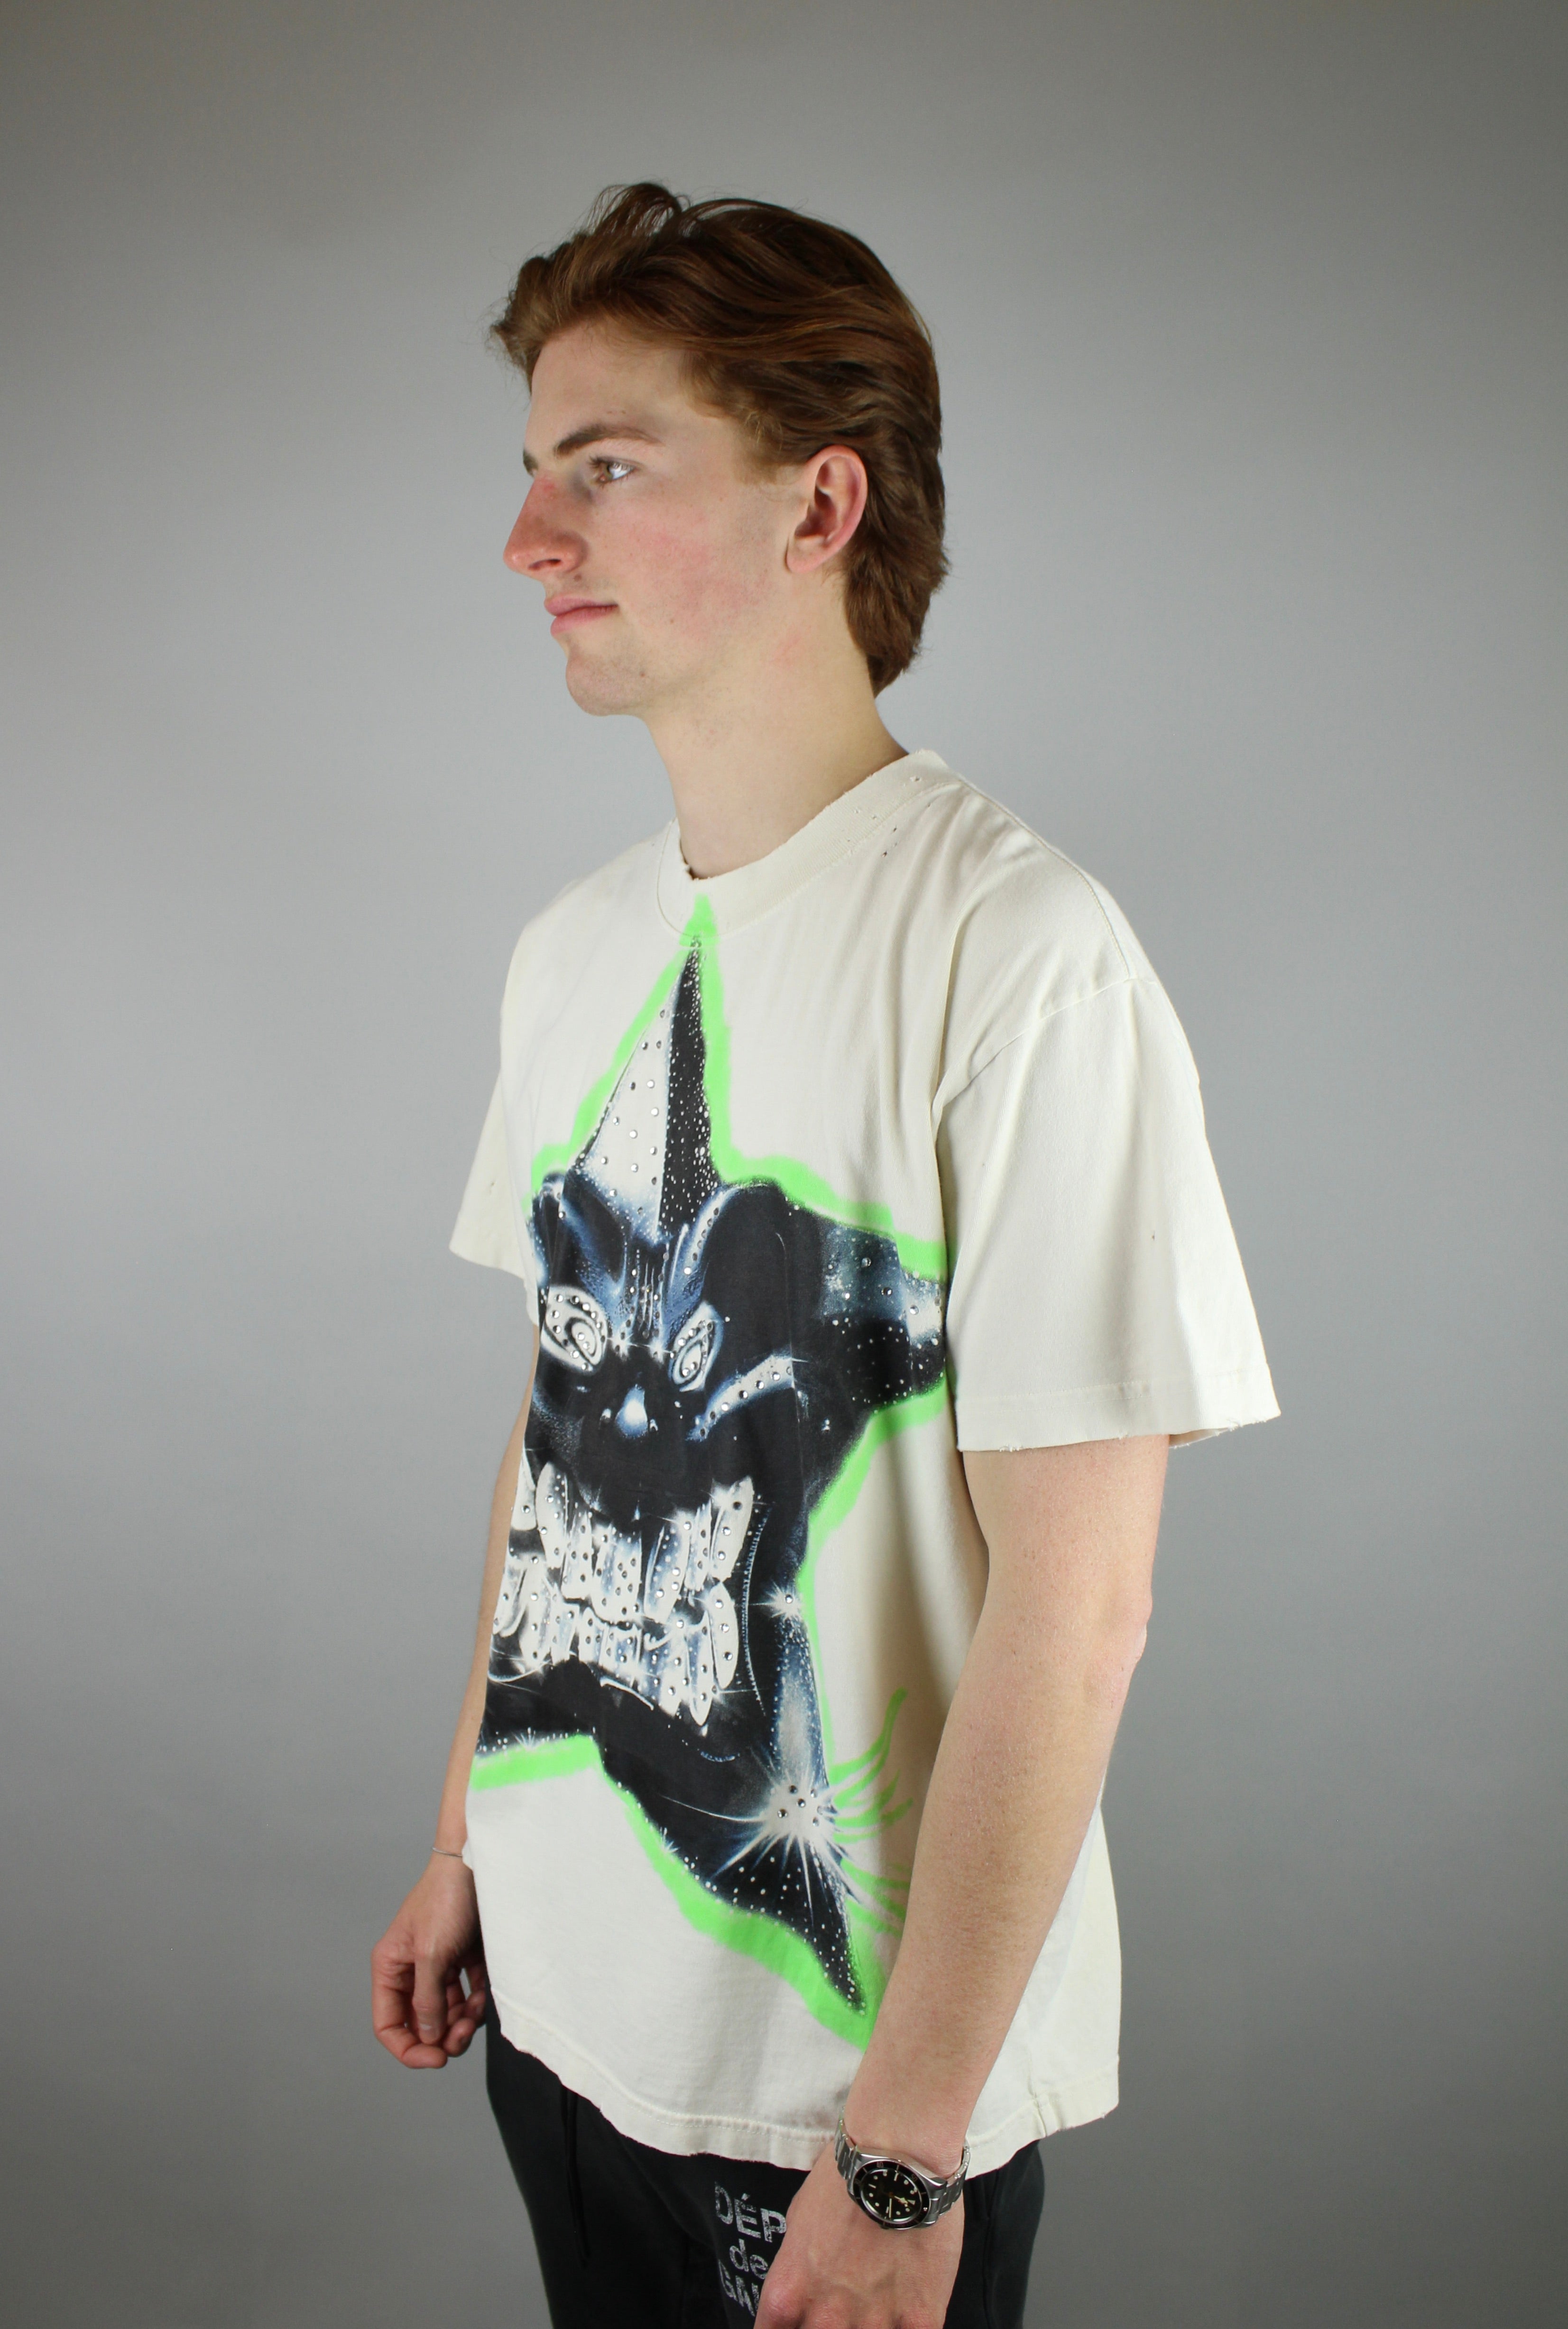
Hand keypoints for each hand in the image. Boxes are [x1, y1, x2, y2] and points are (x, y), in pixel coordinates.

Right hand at [371, 1854, 488, 2067]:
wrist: (477, 1862)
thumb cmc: (447, 1898)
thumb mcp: (432, 1953)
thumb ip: (427, 1999)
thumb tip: (427, 2037)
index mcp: (391, 1968)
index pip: (388, 2024)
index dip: (408, 2049)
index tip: (436, 2058)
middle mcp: (411, 1970)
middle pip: (419, 2024)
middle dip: (442, 2036)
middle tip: (464, 2033)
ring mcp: (437, 1965)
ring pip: (445, 2014)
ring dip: (462, 2022)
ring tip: (477, 2011)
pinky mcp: (462, 1958)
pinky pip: (466, 1996)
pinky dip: (475, 2003)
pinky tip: (483, 1996)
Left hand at [755, 2144, 961, 2328]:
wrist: (899, 2154)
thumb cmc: (846, 2174)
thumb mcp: (800, 2217)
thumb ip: (800, 2262)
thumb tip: (807, 2282)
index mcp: (788, 2291)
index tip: (798, 2320)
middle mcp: (825, 2316)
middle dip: (824, 2326)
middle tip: (840, 2308)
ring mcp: (873, 2323)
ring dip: (868, 2327)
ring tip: (878, 2301)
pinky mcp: (919, 2320)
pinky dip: (909, 2327)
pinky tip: (911, 2312)